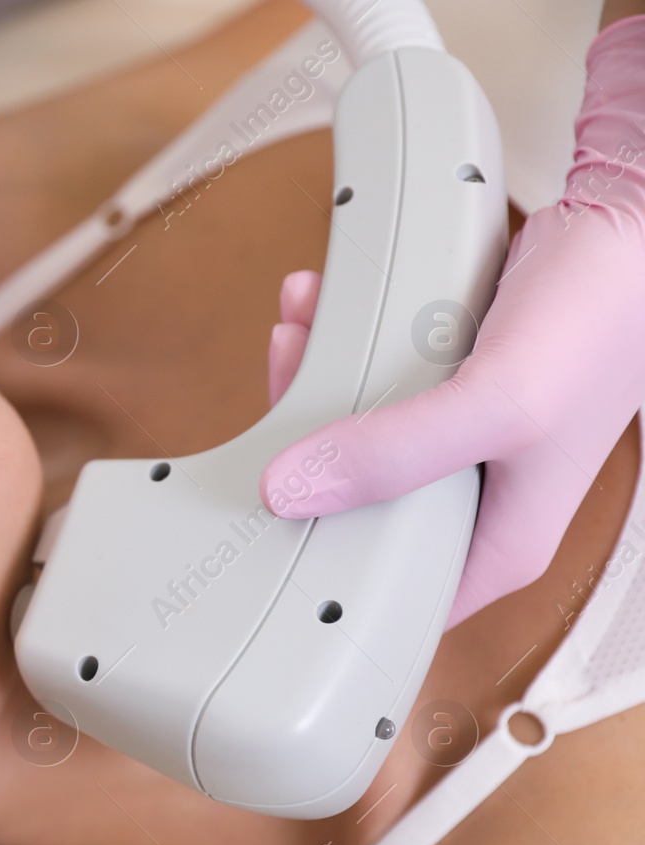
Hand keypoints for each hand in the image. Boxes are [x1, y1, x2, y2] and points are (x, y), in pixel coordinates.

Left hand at [258, 16, 644, 628]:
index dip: (319, 575)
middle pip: (351, 507)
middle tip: (282, 387)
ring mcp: (452, 445)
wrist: (626, 224)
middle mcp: (470, 501)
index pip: (389, 596)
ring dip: (311, 379)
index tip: (259, 533)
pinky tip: (318, 307)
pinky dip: (337, 342)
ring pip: (351, 438)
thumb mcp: (496, 403)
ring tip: (299, 328)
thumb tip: (290, 492)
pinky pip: (367, 381)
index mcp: (496, 542)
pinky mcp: (439, 391)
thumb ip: (395, 453)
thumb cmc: (597, 324)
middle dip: (303, 446)